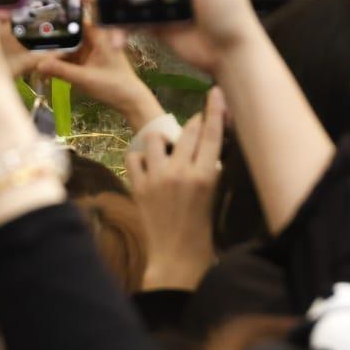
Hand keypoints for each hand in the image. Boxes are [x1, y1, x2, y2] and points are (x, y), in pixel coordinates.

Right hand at [27, 25, 163, 131]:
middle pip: (71, 35)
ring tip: (37, 56)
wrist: (130, 101)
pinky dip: (63, 61)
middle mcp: (96, 39)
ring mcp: (93, 50)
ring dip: (57, 53)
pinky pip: (73, 57)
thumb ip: (61, 71)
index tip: (41, 26)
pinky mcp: (90, 61)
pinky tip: (49, 66)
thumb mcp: (84, 78)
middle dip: (55, 41)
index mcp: (99, 36)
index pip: (76, 22)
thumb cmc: (112, 86)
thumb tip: (38, 64)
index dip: (59, 23)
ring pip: (70, 47)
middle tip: (34, 44)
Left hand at [129, 86, 226, 290]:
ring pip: (155, 137)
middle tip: (196, 125)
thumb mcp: (213, 195)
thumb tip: (207, 142)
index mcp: (205, 176)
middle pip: (187, 131)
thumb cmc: (202, 229)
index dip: (214, 110)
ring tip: (168, 150)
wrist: (177, 258)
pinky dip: (141, 157)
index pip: (211, 134)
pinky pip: (134, 156)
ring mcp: (156, 178)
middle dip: (193, 123)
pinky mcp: (138, 185)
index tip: (215, 91)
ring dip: (163, 139)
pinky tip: (149, 165)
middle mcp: (180, 172)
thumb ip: (209, 167)